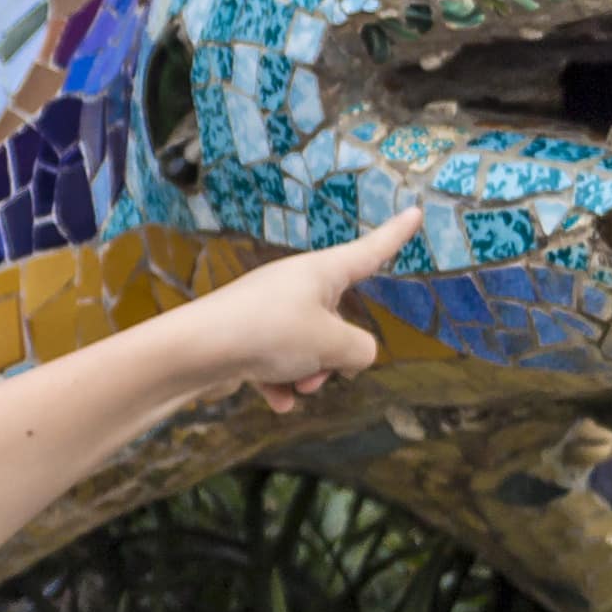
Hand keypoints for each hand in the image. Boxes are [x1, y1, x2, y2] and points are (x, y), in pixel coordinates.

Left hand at [175, 209, 419, 412]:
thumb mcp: (332, 344)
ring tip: (292, 385)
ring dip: (308, 375)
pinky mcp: (248, 337)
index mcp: (322, 272)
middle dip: (337, 355)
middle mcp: (297, 285)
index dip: (396, 235)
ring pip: (310, 349)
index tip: (415, 211)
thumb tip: (352, 356)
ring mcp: (271, 310)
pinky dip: (280, 384)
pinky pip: (279, 364)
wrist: (195, 350)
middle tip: (319, 370)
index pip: (371, 251)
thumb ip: (359, 350)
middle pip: (339, 321)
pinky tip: (274, 399)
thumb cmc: (268, 333)